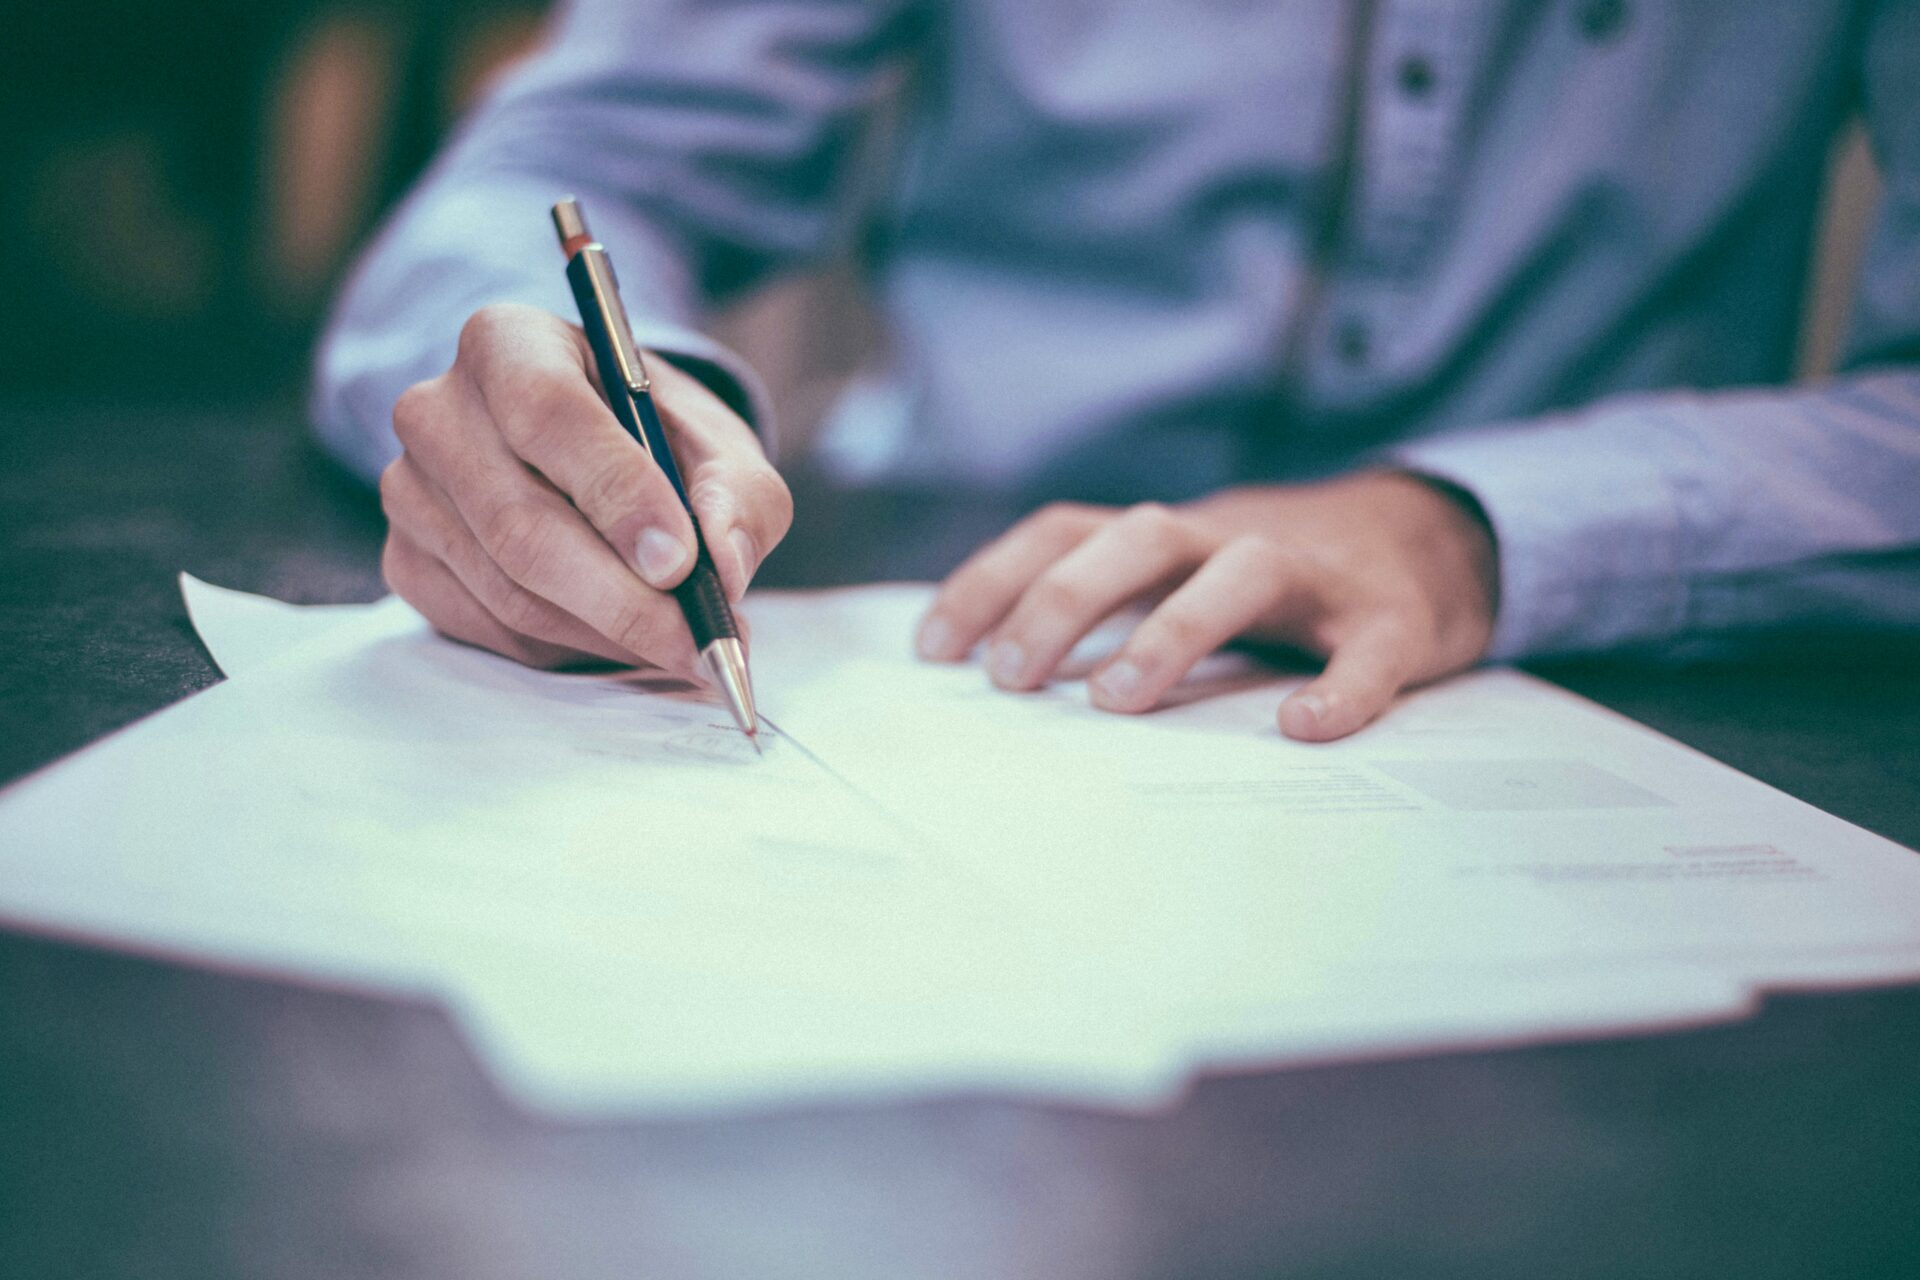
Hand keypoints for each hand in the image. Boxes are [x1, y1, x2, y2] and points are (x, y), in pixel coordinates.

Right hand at [378, 304, 791, 673]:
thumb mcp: (718, 445)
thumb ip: (738, 495)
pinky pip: (490, 628)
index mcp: (508, 343)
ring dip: (606, 633)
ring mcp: (410, 490)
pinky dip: (568, 648)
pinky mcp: (407, 560)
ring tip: (679, 643)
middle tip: (699, 641)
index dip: (616, 493)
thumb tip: (724, 566)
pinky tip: (618, 636)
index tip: (680, 562)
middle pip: (520, 523)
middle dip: (623, 598)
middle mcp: (437, 410)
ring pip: (509, 590)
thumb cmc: (655, 439)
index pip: (547, 413)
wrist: (595, 455)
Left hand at [915, 472, 1498, 739]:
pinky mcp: (1392, 618)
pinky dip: (1340, 687)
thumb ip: (1110, 608)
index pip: (1066, 531)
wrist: (1433, 539)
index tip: (933, 649)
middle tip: (1010, 678)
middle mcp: (1230, 538)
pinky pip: (1367, 649)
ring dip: (1173, 628)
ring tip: (1118, 700)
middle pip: (1138, 538)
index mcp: (1171, 537)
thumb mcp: (1184, 575)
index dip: (994, 579)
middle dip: (1064, 599)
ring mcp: (1315, 575)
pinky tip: (1305, 728)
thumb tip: (996, 677)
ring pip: (1241, 572)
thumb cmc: (1276, 580)